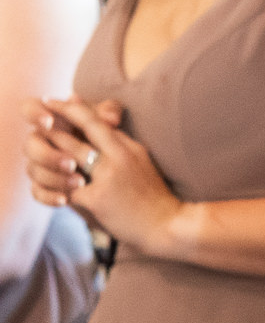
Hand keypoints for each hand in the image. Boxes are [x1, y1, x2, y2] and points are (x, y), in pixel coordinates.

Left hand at [34, 97, 181, 252]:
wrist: (166, 222)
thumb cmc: (152, 193)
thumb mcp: (141, 160)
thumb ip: (121, 143)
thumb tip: (104, 124)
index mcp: (128, 146)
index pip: (96, 120)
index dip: (72, 109)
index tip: (56, 100)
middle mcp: (118, 156)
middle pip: (79, 134)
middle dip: (54, 126)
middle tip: (39, 122)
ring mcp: (108, 177)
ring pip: (68, 156)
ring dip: (50, 154)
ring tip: (39, 151)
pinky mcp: (97, 199)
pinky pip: (67, 189)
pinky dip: (56, 189)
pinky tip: (52, 190)